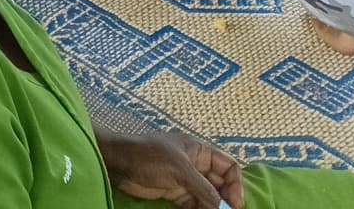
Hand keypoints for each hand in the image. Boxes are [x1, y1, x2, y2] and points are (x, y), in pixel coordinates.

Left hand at [100, 134, 244, 208]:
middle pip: (220, 184)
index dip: (235, 184)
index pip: (228, 166)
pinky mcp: (175, 192)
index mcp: (198, 150)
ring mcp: (185, 179)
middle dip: (226, 200)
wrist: (117, 163)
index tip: (235, 203)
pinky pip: (195, 203)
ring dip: (214, 207)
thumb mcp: (180, 170)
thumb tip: (224, 208)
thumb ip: (204, 189)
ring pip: (209, 196)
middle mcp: (195, 164)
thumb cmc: (148, 157)